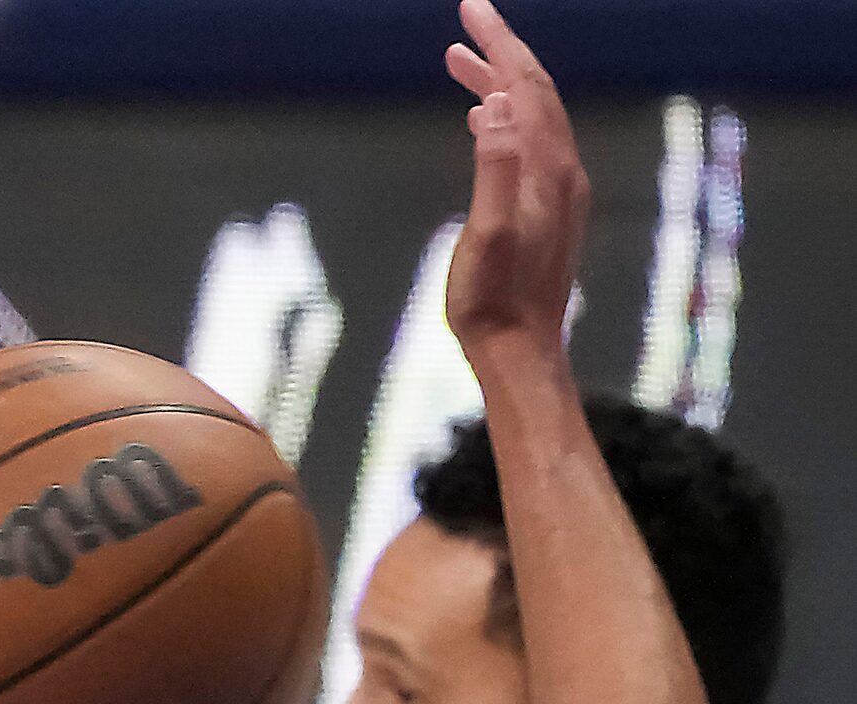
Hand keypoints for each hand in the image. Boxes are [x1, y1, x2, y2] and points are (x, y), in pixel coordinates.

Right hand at [443, 0, 588, 364]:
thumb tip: (491, 107)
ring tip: (460, 62)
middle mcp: (561, 170)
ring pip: (532, 114)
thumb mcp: (486, 236)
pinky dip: (504, 115)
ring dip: (499, 82)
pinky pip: (530, 140)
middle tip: (467, 19)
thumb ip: (493, 169)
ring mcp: (559, 189)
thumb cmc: (492, 302)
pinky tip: (481, 119)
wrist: (521, 350)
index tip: (470, 9)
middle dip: (502, 49)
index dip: (499, 43)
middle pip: (535, 91)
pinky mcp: (549, 207)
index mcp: (546, 169)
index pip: (523, 86)